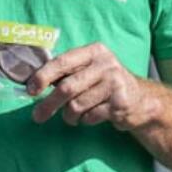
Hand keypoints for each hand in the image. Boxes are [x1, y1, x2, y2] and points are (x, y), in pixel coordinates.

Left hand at [28, 43, 156, 129]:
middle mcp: (105, 64)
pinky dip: (85, 120)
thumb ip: (67, 72)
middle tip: (37, 116)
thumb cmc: (105, 83)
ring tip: (72, 116)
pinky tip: (90, 116)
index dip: (43, 76)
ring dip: (69, 116)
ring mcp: (114, 83)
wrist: (141, 99)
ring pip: (77, 105)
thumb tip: (33, 82)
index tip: (30, 89)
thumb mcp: (89, 69)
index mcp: (93, 51)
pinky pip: (91, 116)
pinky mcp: (120, 104)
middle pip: (67, 87)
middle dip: (49, 104)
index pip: (62, 61)